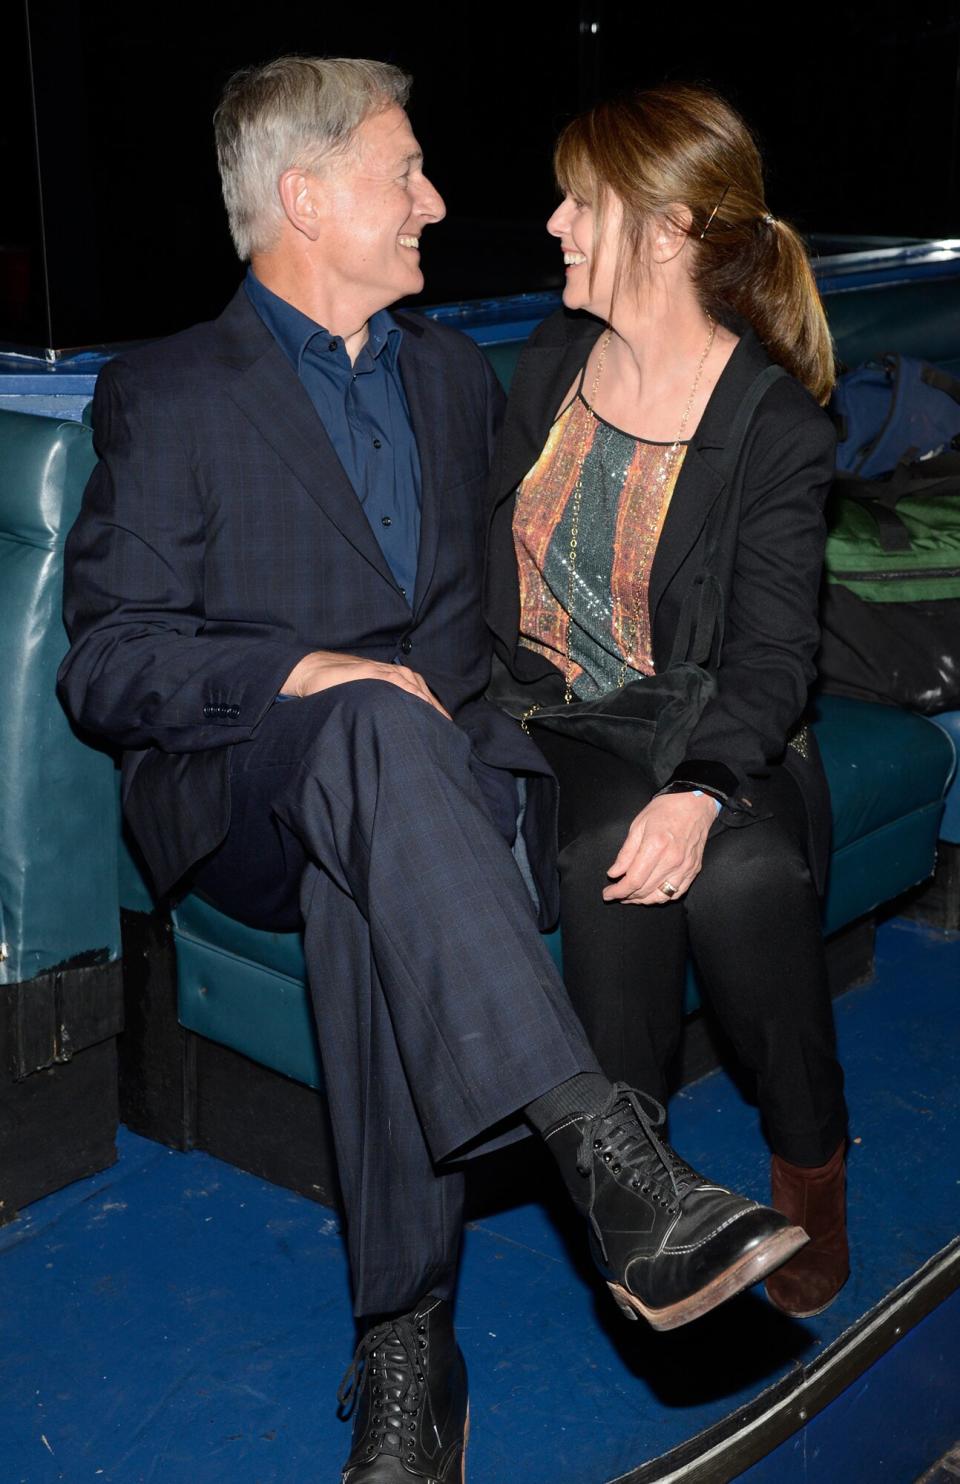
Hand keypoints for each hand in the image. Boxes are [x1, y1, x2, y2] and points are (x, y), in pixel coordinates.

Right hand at [280, 650, 450, 719]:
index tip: (445, 730)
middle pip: (423, 691)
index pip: (421, 694)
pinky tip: (418, 706)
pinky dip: (410, 693)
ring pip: (414, 686)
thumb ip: (379, 703)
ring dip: (427, 703)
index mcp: (392, 677)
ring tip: (439, 722)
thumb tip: (390, 727)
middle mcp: (392, 672)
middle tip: (448, 731)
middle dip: (436, 710)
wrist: (313, 670)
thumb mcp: (363, 696)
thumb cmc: (336, 685)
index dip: (433, 711)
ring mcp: (382, 671)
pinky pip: (396, 682)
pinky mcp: (371, 672)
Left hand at [602, 792, 717, 904]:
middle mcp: (672, 860)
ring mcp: (685, 867)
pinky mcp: (693, 869)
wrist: (694, 803)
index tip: (607, 894)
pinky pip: (677, 892)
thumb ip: (626, 853)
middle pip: (646, 890)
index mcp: (655, 846)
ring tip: (631, 896)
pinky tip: (651, 893)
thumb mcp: (638, 825)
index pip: (634, 880)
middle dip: (627, 896)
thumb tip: (614, 874)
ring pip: (661, 896)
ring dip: (643, 900)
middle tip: (616, 894)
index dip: (618, 891)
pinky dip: (661, 897)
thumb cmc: (665, 810)